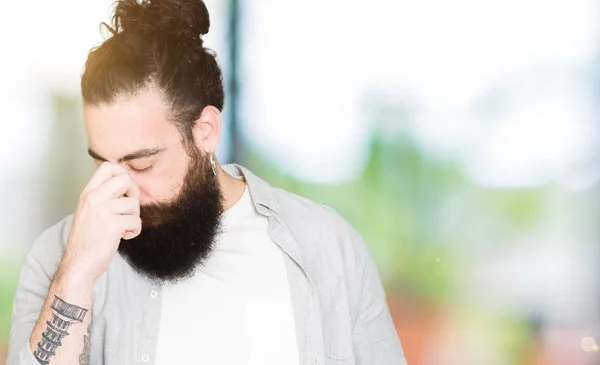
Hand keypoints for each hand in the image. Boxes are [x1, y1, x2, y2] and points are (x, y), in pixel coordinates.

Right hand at [61, 162, 140, 282]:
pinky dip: (134, 230)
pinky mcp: (112, 225)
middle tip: (129, 208)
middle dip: (134, 193)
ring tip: (123, 227)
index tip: (124, 191)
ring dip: (134, 217)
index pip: (108, 167)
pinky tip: (123, 236)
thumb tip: (127, 185)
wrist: (78, 264)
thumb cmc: (87, 240)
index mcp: (87, 193)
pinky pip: (136, 221)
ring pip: (134, 203)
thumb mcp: (88, 211)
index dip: (122, 175)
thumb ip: (103, 197)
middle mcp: (93, 198)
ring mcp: (102, 211)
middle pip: (125, 178)